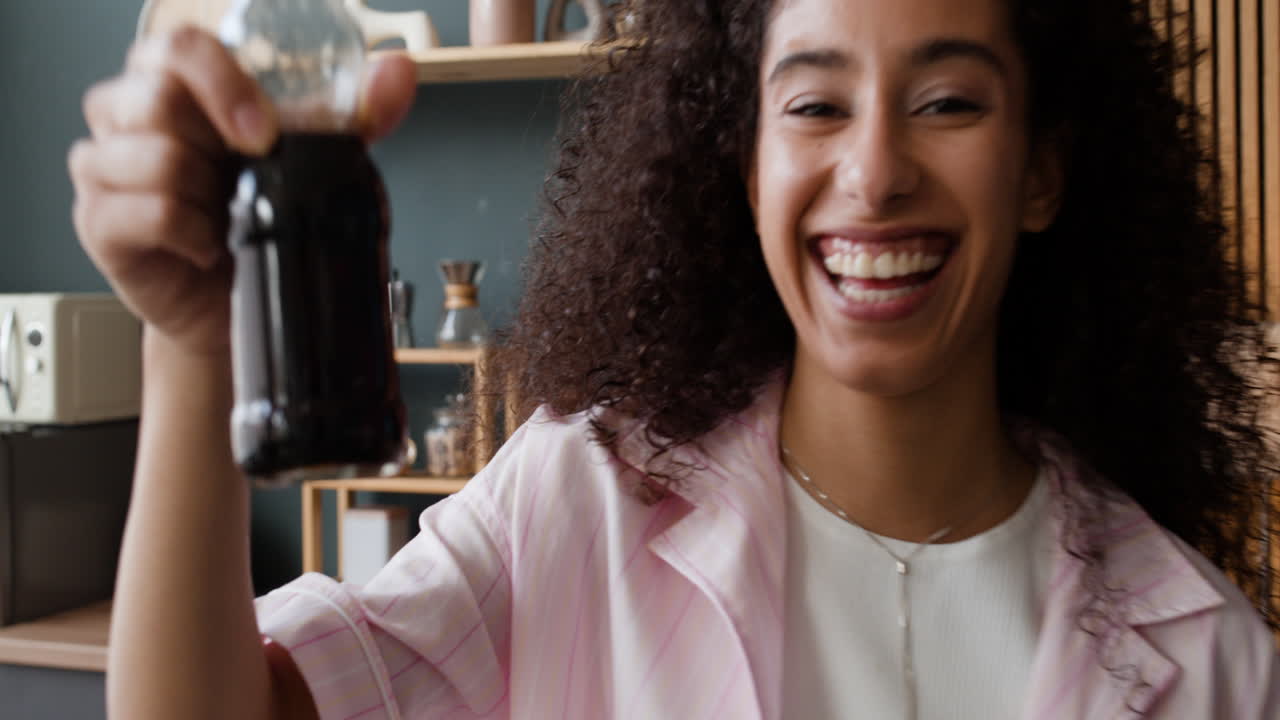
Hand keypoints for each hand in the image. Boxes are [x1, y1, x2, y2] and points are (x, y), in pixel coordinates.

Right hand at [69, 25, 416, 357]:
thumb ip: (355, 114)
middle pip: (159, 98)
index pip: (180, 46)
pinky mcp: (99, 222)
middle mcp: (126, 115)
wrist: (239, 302)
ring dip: (207, 196)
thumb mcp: (315, 160)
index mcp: (174, 82)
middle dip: (219, 146)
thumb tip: (396, 73)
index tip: (265, 129)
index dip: (224, 80)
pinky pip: (147, 212)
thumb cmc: (262, 220)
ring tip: (223, 217)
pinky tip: (207, 245)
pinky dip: (191, 233)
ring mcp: (104, 167)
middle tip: (247, 182)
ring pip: (154, 157)